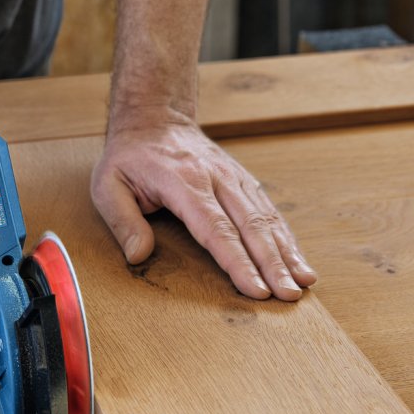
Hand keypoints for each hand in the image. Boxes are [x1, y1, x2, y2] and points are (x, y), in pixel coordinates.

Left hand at [91, 111, 316, 300]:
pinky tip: (298, 259)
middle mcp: (215, 178)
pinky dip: (286, 236)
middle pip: (250, 226)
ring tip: (304, 281)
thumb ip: (122, 221)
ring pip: (266, 217)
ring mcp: (233, 177)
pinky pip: (268, 209)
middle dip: (272, 264)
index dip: (237, 262)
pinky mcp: (242, 180)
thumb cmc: (129, 158)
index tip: (256, 289)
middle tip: (289, 295)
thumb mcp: (108, 186)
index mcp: (183, 182)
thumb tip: (138, 256)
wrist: (154, 118)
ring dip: (287, 251)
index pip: (215, 229)